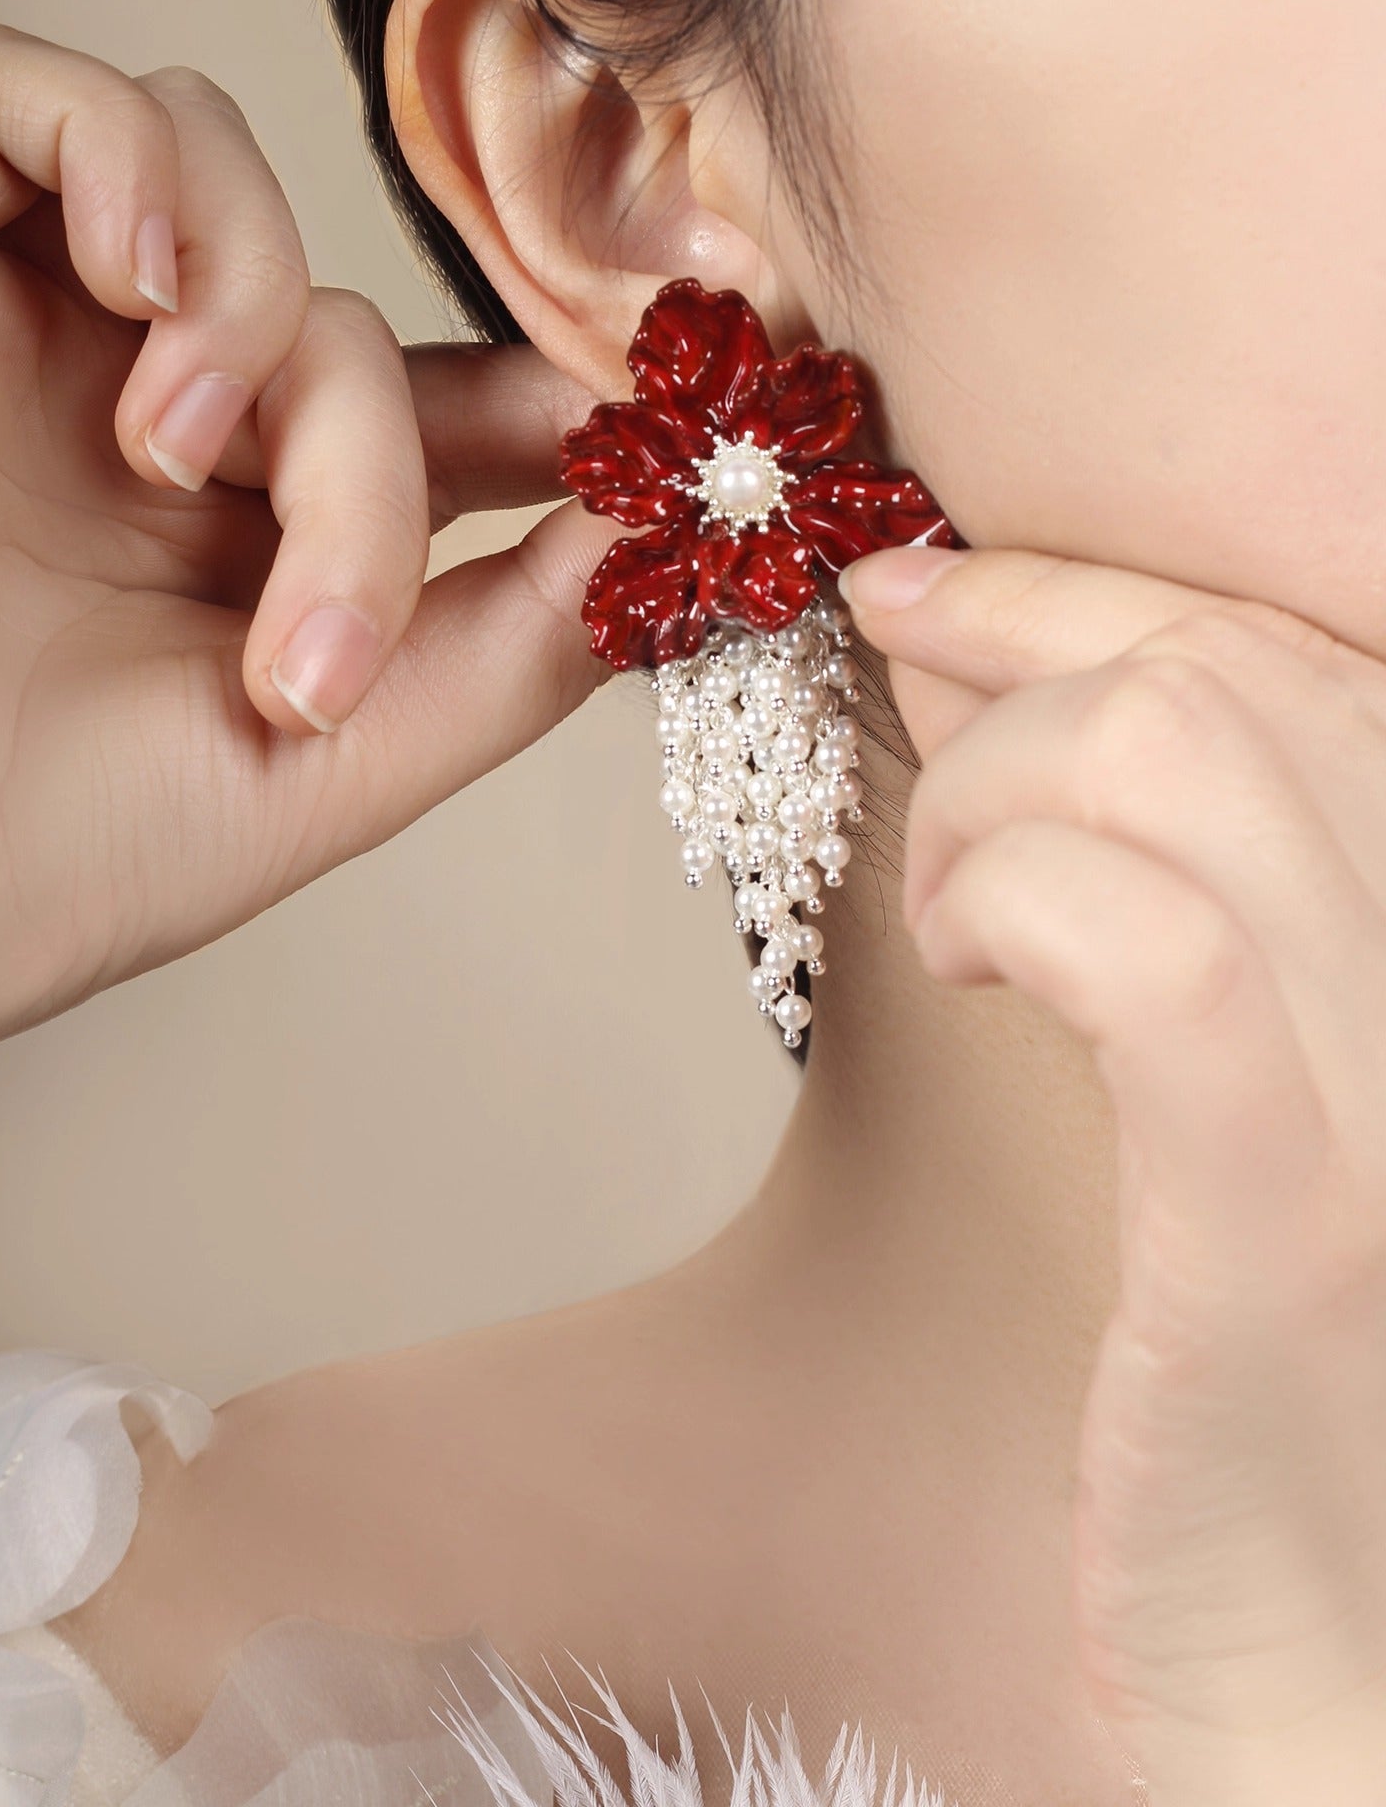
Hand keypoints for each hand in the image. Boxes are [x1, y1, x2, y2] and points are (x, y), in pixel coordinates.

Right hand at [0, 24, 607, 1066]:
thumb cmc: (63, 857)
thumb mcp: (337, 768)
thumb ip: (512, 653)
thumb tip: (665, 536)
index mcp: (264, 540)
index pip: (442, 414)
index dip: (552, 394)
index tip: (655, 410)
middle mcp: (166, 425)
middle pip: (344, 327)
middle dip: (361, 463)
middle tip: (313, 647)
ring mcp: (44, 337)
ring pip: (218, 181)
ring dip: (245, 294)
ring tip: (173, 450)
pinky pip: (27, 94)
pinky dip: (115, 153)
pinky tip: (126, 276)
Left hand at [842, 545, 1385, 1805]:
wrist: (1345, 1660)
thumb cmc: (1256, 1354)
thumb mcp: (1217, 1068)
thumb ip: (1133, 865)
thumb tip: (972, 665)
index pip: (1274, 654)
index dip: (1072, 586)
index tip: (916, 583)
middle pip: (1216, 683)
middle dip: (1013, 664)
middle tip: (901, 730)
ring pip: (1181, 769)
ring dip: (995, 797)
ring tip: (949, 910)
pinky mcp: (1294, 1229)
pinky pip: (1165, 960)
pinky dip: (1024, 906)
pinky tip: (970, 965)